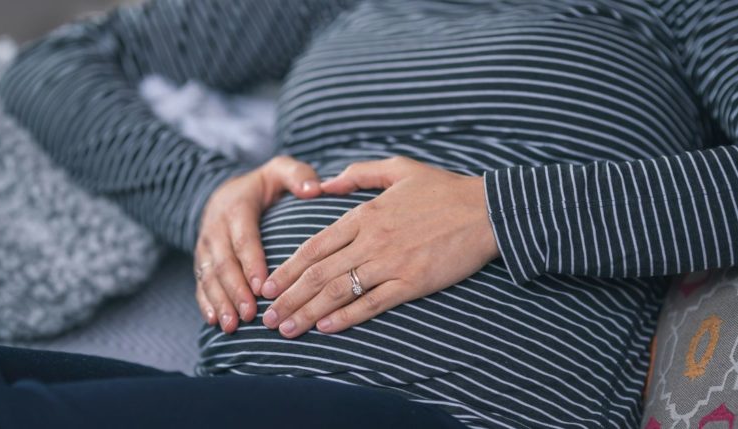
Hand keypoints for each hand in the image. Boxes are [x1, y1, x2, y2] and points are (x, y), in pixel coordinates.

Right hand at [194, 156, 321, 333]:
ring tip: (232, 326)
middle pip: (224, 263)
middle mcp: (215, 228)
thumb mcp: (280, 171)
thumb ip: (297, 176)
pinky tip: (215, 322)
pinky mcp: (202, 261)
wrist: (227, 192)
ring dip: (220, 302)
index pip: (243, 238)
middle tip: (251, 314)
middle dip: (235, 290)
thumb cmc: (264, 186)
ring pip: (209, 276)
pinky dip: (206, 303)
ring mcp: (205, 247)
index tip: (261, 286)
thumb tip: (314, 189)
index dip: (250, 262)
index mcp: (236, 208)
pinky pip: (200, 283)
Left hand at [259, 156, 499, 337]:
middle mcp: (371, 240)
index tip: (268, 285)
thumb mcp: (399, 168)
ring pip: (338, 291)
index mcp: (364, 214)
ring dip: (308, 312)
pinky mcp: (412, 283)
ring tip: (286, 329)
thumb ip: (359, 173)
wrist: (487, 210)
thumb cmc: (444, 189)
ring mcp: (391, 263)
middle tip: (267, 317)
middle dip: (289, 298)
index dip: (288, 268)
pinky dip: (347, 317)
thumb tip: (326, 182)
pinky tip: (326, 329)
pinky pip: (372, 303)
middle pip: (318, 273)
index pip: (315, 245)